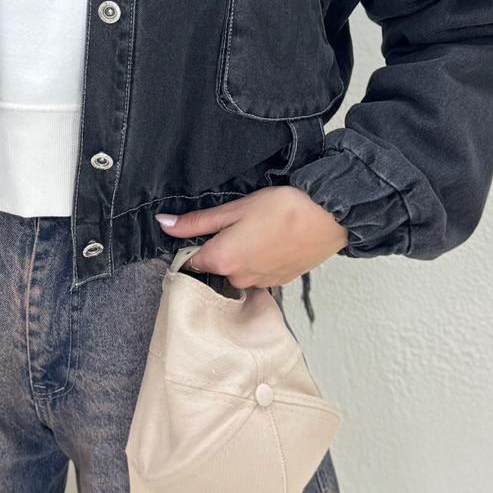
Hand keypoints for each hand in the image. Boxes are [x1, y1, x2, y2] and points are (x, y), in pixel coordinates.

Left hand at [155, 185, 347, 289]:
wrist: (329, 216)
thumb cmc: (282, 208)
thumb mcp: (234, 209)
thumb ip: (196, 222)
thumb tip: (163, 224)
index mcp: (223, 260)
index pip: (191, 263)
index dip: (192, 247)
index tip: (202, 232)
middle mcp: (239, 279)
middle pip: (215, 269)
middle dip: (220, 250)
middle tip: (238, 225)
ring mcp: (261, 284)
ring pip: (238, 273)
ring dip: (241, 257)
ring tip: (259, 232)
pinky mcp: (280, 283)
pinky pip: (258, 275)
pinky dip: (260, 261)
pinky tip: (272, 242)